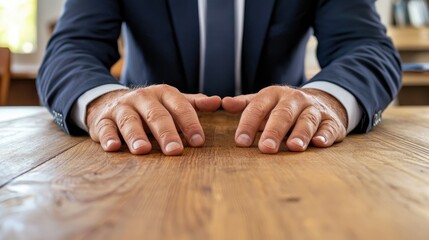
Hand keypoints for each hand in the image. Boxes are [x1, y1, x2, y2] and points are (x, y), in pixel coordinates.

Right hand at [86, 84, 220, 154]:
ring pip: (130, 121)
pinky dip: (109, 137)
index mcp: (163, 94)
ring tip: (143, 150)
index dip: (190, 123)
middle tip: (175, 151)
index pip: (180, 107)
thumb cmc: (150, 107)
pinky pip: (105, 128)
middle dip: (166, 133)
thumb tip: (217, 101)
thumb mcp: (171, 101)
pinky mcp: (103, 120)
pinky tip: (113, 147)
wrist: (111, 101)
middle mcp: (142, 98)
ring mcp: (122, 108)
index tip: (198, 141)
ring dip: (136, 135)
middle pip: (156, 115)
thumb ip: (193, 103)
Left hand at [222, 86, 347, 152]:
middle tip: (266, 148)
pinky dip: (325, 135)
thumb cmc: (284, 107)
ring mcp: (314, 109)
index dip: (249, 124)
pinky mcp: (332, 121)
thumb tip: (225, 103)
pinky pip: (329, 127)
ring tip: (293, 147)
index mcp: (274, 94)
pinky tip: (319, 143)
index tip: (241, 142)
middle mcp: (295, 99)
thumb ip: (245, 104)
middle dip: (274, 131)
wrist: (321, 101)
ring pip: (307, 120)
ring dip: (301, 133)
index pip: (258, 108)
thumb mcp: (264, 102)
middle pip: (283, 114)